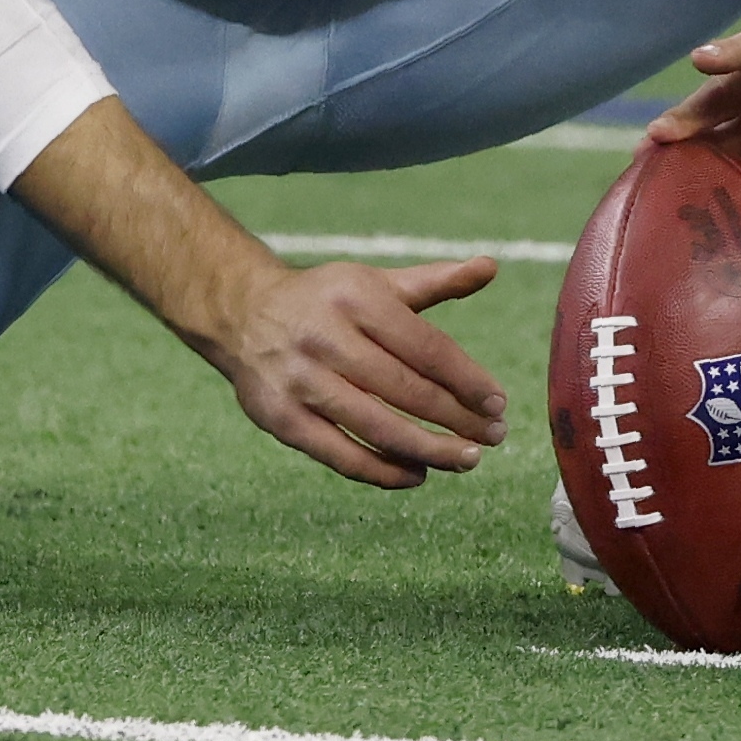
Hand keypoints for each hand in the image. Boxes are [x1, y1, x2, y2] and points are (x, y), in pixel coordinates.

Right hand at [212, 248, 509, 488]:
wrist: (242, 314)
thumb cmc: (326, 300)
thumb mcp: (376, 283)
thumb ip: (435, 281)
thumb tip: (491, 266)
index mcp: (356, 298)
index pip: (426, 347)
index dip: (466, 379)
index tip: (497, 403)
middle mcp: (326, 337)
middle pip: (405, 389)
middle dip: (456, 418)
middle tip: (494, 437)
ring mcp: (301, 381)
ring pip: (377, 426)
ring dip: (428, 449)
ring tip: (467, 459)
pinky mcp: (281, 419)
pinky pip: (340, 454)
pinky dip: (382, 471)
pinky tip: (417, 474)